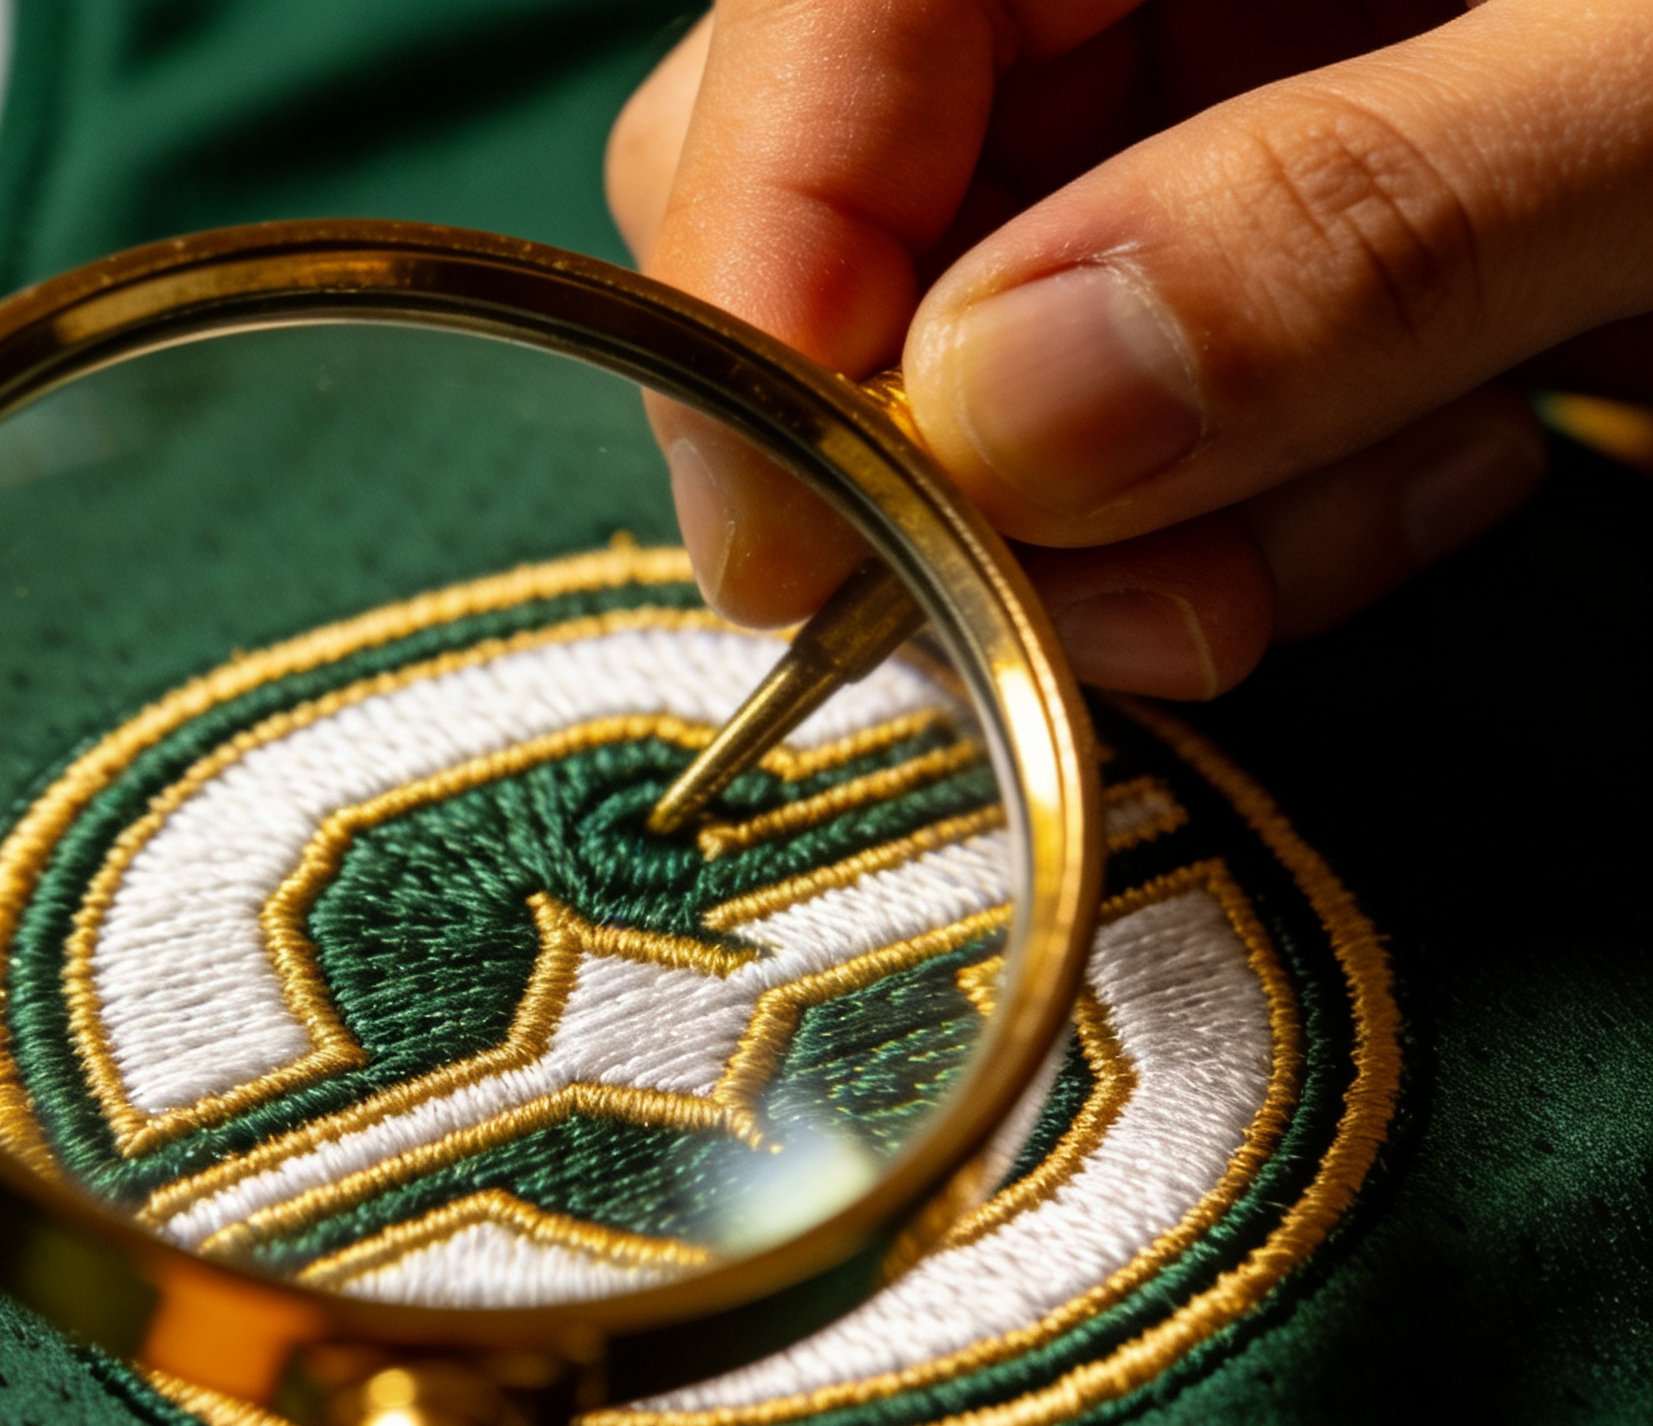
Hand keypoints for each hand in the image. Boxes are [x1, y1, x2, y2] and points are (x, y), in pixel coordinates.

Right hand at [608, 0, 1652, 694]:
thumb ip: (1366, 220)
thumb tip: (1004, 414)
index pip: (815, 29)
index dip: (765, 298)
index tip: (813, 564)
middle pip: (846, 208)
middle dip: (961, 463)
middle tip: (1150, 612)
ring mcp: (1185, 79)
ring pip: (973, 347)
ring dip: (1137, 518)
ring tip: (1388, 502)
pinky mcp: (1259, 201)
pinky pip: (1124, 403)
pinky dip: (1238, 504)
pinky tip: (1413, 463)